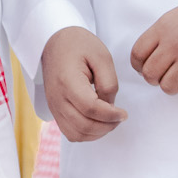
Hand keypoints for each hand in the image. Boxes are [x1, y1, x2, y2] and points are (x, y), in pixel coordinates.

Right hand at [42, 27, 127, 141]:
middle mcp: (57, 97)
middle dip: (107, 126)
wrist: (54, 42)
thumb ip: (109, 83)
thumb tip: (110, 106)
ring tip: (110, 121)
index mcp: (68, 81)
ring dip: (97, 133)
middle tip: (120, 117)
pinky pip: (70, 133)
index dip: (110, 115)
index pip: (90, 108)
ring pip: (76, 134)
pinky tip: (98, 123)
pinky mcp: (55, 111)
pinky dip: (86, 134)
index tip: (124, 113)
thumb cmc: (78, 45)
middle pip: (83, 126)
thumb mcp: (102, 56)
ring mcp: (54, 106)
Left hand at [130, 0, 177, 98]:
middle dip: (154, 78)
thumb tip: (150, 55)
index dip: (138, 65)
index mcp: (164, 28)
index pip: (137, 55)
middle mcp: (175, 45)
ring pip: (167, 87)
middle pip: (150, 74)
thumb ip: (162, 33)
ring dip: (171, 86)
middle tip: (163, 73)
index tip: (145, 66)